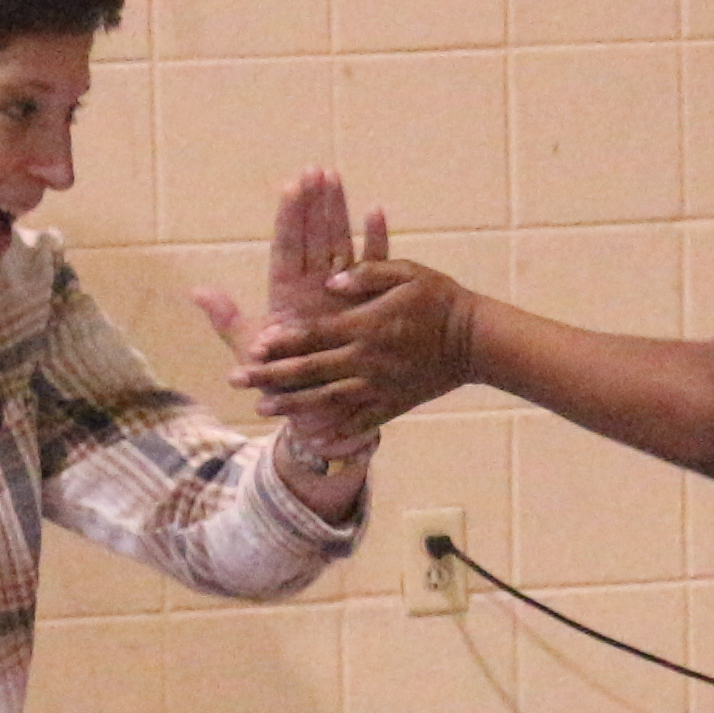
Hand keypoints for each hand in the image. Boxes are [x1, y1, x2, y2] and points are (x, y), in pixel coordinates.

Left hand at [189, 166, 381, 362]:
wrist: (321, 405)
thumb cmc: (284, 377)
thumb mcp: (253, 348)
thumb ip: (229, 321)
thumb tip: (197, 292)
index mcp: (287, 292)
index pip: (286, 246)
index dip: (288, 217)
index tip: (291, 184)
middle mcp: (313, 286)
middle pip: (314, 236)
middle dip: (314, 202)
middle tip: (316, 168)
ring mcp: (340, 292)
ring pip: (340, 242)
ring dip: (339, 210)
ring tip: (335, 177)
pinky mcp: (366, 303)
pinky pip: (373, 268)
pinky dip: (376, 240)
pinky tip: (376, 211)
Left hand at [246, 260, 473, 441]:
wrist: (476, 340)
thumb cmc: (439, 299)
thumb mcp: (407, 272)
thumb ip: (368, 272)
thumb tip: (331, 277)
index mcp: (366, 325)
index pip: (314, 333)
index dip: (282, 341)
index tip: (254, 346)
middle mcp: (366, 359)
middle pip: (310, 370)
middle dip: (271, 376)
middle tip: (238, 379)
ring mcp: (378, 386)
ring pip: (327, 399)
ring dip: (291, 406)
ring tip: (261, 409)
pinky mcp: (392, 403)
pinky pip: (359, 421)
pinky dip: (336, 432)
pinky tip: (313, 439)